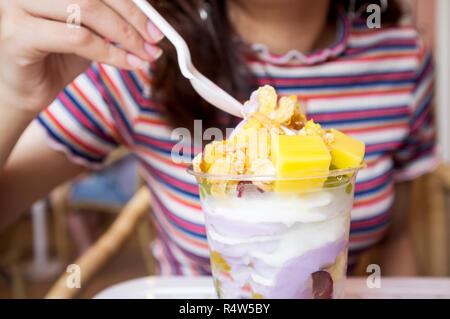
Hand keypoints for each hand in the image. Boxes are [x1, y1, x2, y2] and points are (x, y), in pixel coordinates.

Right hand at [0, 0, 163, 114]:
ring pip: (87, 10)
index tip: (156, 26)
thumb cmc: (57, 57)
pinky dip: (109, 53)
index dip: (132, 4)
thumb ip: (110, 21)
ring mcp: (18, 6)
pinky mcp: (18, 33)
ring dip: (125, 36)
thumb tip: (149, 22)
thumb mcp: (89, 32)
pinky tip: (129, 64)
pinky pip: (77, 38)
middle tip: (155, 41)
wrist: (25, 90)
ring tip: (144, 55)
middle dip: (132, 19)